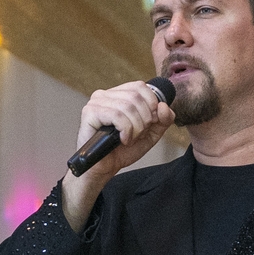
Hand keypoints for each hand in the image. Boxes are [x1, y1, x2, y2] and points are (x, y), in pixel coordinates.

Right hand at [61, 81, 174, 231]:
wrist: (103, 168)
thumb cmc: (121, 150)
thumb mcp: (150, 134)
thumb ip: (163, 120)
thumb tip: (163, 106)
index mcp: (118, 95)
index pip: (140, 86)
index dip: (151, 104)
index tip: (149, 123)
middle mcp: (105, 94)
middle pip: (136, 96)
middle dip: (144, 119)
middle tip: (137, 135)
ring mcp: (95, 102)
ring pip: (128, 106)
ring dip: (135, 128)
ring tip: (129, 139)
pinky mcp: (90, 113)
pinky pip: (117, 115)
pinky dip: (126, 130)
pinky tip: (122, 140)